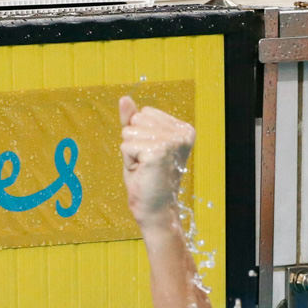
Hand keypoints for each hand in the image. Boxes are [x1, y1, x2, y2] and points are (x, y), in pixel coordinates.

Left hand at [118, 96, 193, 232]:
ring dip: (131, 153)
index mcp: (183, 128)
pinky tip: (142, 172)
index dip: (140, 135)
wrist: (154, 210)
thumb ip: (133, 121)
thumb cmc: (147, 179)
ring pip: (129, 132)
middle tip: (146, 164)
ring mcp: (171, 141)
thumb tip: (124, 98)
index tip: (151, 156)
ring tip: (145, 169)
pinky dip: (128, 161)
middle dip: (134, 143)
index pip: (145, 112)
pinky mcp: (158, 151)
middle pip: (136, 120)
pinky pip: (126, 145)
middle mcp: (181, 132)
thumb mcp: (139, 143)